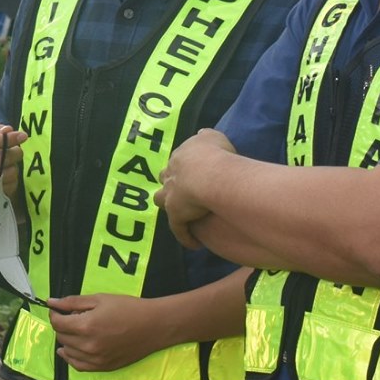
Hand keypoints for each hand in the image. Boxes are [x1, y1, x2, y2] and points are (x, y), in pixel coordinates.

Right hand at [0, 123, 25, 208]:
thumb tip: (7, 130)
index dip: (9, 138)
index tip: (23, 136)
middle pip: (0, 158)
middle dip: (15, 154)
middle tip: (17, 152)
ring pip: (6, 174)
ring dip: (13, 169)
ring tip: (10, 165)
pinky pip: (6, 188)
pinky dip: (11, 183)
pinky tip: (6, 178)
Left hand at [48, 294, 168, 373]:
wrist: (153, 326)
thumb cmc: (127, 308)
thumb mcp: (99, 299)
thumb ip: (72, 302)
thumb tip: (51, 303)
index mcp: (86, 326)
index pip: (57, 323)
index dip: (55, 314)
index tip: (58, 309)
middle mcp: (88, 346)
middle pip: (61, 337)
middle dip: (62, 326)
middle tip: (71, 317)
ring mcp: (95, 359)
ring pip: (68, 351)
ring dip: (67, 340)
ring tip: (76, 330)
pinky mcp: (103, 367)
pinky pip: (78, 366)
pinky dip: (71, 358)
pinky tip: (71, 349)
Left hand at [157, 129, 235, 246]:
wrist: (211, 175)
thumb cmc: (216, 155)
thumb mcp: (214, 137)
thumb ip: (207, 136)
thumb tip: (201, 134)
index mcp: (179, 157)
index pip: (176, 163)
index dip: (183, 169)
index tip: (191, 174)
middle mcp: (171, 176)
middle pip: (165, 180)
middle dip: (171, 185)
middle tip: (182, 191)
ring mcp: (171, 197)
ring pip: (163, 202)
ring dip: (171, 208)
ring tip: (182, 216)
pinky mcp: (176, 216)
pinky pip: (179, 230)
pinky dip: (186, 237)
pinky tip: (195, 245)